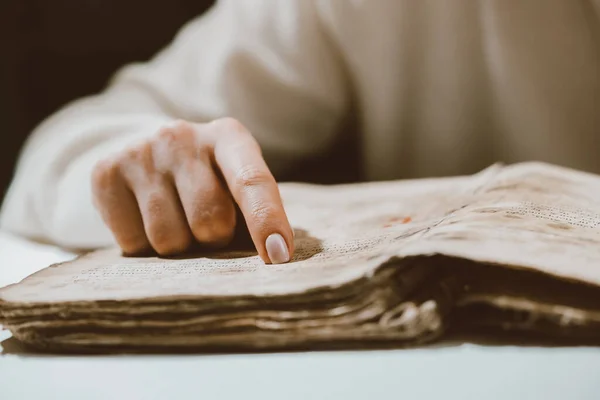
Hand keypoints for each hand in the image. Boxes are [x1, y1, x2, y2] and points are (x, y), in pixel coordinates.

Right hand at [91, 118, 293, 262]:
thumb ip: (254, 211)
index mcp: (228, 136)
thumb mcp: (236, 183)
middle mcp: (182, 136)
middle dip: (215, 238)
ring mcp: (140, 152)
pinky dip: (145, 247)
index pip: (251, 181)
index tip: (278, 256)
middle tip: (209, 227)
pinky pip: (133, 243)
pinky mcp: (105, 174)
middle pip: (209, 219)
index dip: (266, 221)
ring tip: (178, 222)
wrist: (147, 153)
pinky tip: (146, 220)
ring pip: (168, 239)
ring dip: (180, 246)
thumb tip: (272, 256)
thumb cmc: (209, 180)